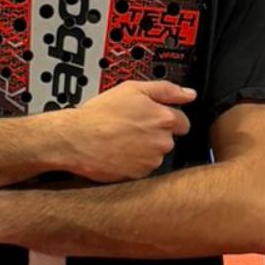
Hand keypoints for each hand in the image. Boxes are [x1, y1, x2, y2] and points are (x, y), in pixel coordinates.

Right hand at [54, 80, 195, 181]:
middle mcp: (162, 142)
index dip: (167, 118)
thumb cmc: (99, 115)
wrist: (76, 139)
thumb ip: (166, 90)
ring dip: (145, 148)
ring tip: (122, 138)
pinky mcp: (138, 175)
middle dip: (156, 133)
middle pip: (169, 139)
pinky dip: (134, 161)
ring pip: (155, 154)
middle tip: (133, 127)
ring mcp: (151, 160)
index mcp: (164, 119)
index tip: (154, 118)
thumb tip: (188, 94)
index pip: (183, 121)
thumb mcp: (132, 89)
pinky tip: (119, 151)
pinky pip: (143, 168)